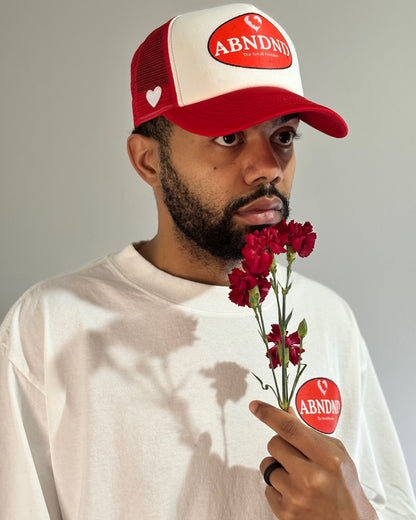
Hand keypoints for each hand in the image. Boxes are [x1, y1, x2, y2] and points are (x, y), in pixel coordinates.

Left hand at [249, 401, 377, 519]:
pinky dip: (278, 488)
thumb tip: (285, 411)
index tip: (255, 406)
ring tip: (297, 477)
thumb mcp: (336, 454)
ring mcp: (297, 497)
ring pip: (267, 465)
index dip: (269, 414)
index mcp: (328, 459)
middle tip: (297, 456)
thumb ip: (309, 433)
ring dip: (278, 467)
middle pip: (274, 443)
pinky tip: (295, 493)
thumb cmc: (344, 486)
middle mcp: (311, 478)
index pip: (291, 429)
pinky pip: (267, 487)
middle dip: (281, 445)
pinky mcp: (285, 512)